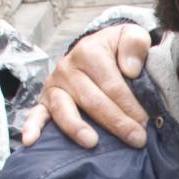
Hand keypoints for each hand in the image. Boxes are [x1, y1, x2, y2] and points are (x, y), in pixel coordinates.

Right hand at [21, 23, 151, 149]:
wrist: (96, 50)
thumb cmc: (117, 49)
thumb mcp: (130, 36)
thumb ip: (135, 44)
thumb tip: (130, 69)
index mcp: (89, 52)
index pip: (112, 85)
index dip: (131, 106)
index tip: (147, 123)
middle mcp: (67, 68)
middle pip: (92, 101)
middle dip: (117, 123)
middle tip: (137, 139)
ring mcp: (54, 86)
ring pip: (64, 110)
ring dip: (77, 127)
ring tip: (92, 142)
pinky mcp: (45, 101)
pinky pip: (36, 114)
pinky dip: (32, 127)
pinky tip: (31, 141)